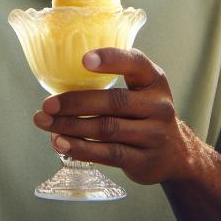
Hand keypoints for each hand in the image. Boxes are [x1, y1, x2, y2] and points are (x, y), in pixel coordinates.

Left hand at [33, 48, 203, 185]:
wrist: (176, 154)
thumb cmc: (144, 115)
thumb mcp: (141, 91)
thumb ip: (112, 82)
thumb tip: (57, 78)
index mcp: (154, 80)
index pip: (135, 64)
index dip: (111, 59)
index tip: (83, 60)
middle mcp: (159, 106)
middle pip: (113, 102)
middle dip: (75, 103)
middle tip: (47, 105)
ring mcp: (154, 135)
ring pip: (107, 129)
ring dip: (71, 126)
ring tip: (45, 124)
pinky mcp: (144, 160)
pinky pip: (108, 154)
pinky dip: (81, 149)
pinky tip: (61, 144)